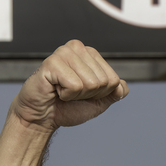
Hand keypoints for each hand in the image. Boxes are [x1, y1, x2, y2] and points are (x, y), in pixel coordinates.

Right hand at [10, 40, 127, 132]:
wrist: (42, 117)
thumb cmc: (67, 107)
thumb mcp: (98, 101)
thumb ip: (115, 93)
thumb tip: (122, 87)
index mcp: (90, 53)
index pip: (113, 79)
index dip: (99, 94)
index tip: (82, 93)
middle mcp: (78, 48)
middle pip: (102, 81)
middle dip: (87, 94)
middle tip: (70, 93)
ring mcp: (64, 52)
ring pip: (90, 83)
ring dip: (75, 95)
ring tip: (61, 91)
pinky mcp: (52, 63)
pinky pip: (74, 86)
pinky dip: (65, 95)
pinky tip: (54, 90)